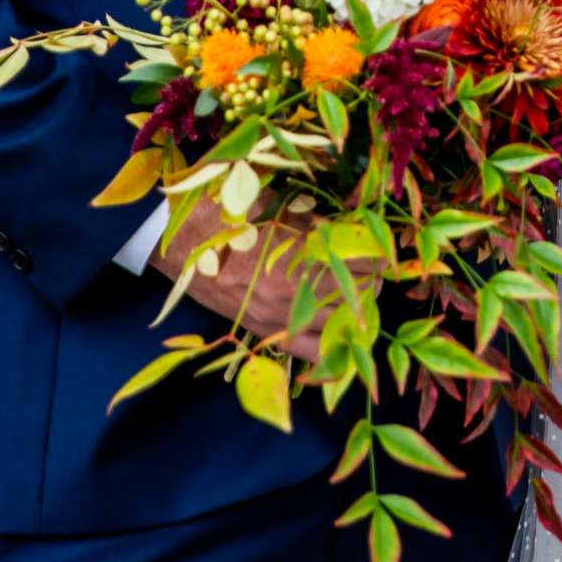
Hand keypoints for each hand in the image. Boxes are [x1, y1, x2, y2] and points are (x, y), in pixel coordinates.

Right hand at [150, 202, 377, 361]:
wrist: (177, 241)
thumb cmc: (225, 212)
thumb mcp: (273, 206)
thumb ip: (311, 221)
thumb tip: (344, 227)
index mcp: (298, 252)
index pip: (360, 259)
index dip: (378, 253)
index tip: (385, 246)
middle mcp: (295, 291)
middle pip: (359, 294)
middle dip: (373, 280)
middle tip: (375, 268)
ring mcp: (281, 317)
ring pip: (342, 324)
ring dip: (358, 310)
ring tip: (361, 295)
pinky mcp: (267, 332)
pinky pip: (312, 354)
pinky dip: (334, 348)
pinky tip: (345, 337)